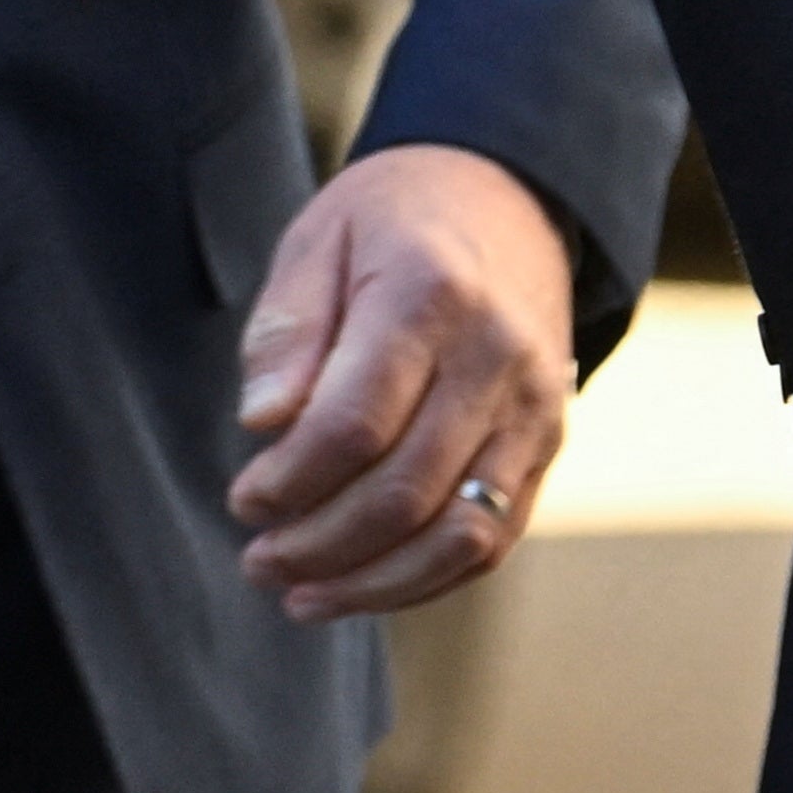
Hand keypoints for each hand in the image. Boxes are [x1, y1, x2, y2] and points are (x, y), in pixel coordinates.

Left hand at [227, 137, 574, 620]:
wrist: (509, 197)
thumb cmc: (390, 219)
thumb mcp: (317, 239)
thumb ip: (288, 330)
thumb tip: (263, 423)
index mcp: (428, 296)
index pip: (356, 422)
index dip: (293, 479)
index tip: (244, 500)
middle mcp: (496, 360)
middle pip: (408, 489)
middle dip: (323, 543)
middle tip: (257, 560)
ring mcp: (535, 409)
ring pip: (461, 532)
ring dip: (376, 581)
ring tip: (300, 595)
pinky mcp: (548, 445)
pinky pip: (495, 534)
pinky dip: (429, 576)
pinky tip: (364, 586)